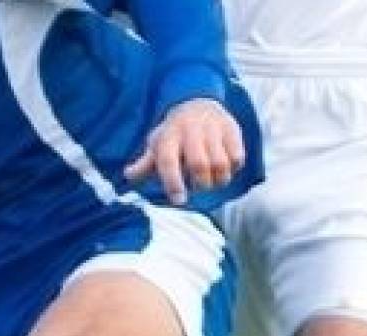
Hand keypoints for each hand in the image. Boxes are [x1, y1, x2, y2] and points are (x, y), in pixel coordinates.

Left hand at [124, 98, 246, 205]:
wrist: (198, 103)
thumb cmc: (174, 134)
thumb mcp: (157, 145)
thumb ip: (145, 164)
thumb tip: (128, 175)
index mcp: (168, 136)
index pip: (168, 161)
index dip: (173, 183)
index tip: (179, 200)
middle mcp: (190, 130)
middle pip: (199, 164)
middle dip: (200, 183)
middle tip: (199, 186)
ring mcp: (213, 128)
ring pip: (221, 163)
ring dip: (218, 180)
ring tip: (213, 180)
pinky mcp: (232, 129)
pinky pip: (237, 157)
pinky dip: (233, 169)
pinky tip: (225, 168)